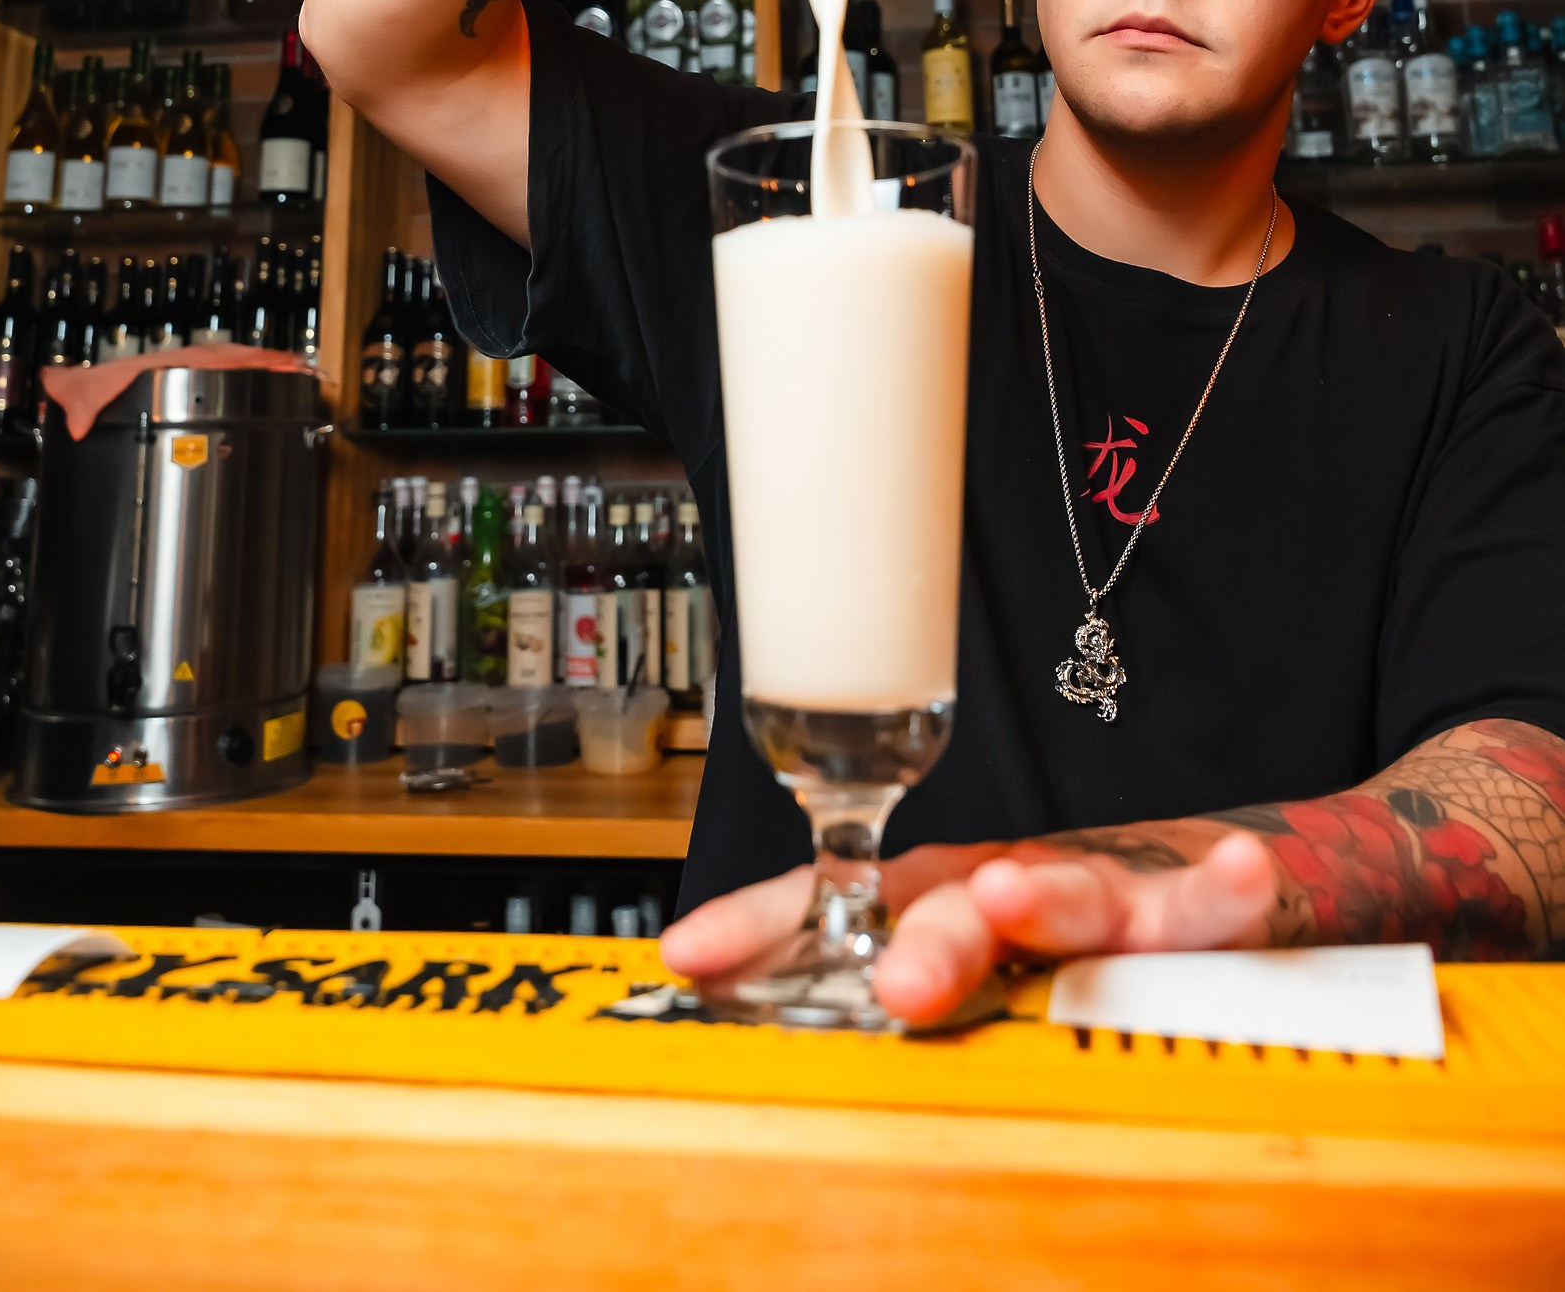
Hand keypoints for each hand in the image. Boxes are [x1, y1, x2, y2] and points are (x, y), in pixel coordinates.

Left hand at [661, 833, 1278, 1026]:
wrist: (1244, 872)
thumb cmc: (1083, 937)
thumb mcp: (974, 974)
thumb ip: (884, 1005)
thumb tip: (744, 1058)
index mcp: (949, 906)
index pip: (841, 909)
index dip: (766, 926)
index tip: (686, 954)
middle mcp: (1022, 885)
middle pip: (956, 903)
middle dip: (917, 940)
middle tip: (889, 987)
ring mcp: (1119, 891)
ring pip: (1081, 896)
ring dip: (1048, 898)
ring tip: (1015, 897)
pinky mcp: (1214, 909)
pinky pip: (1222, 911)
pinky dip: (1229, 891)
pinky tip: (1244, 872)